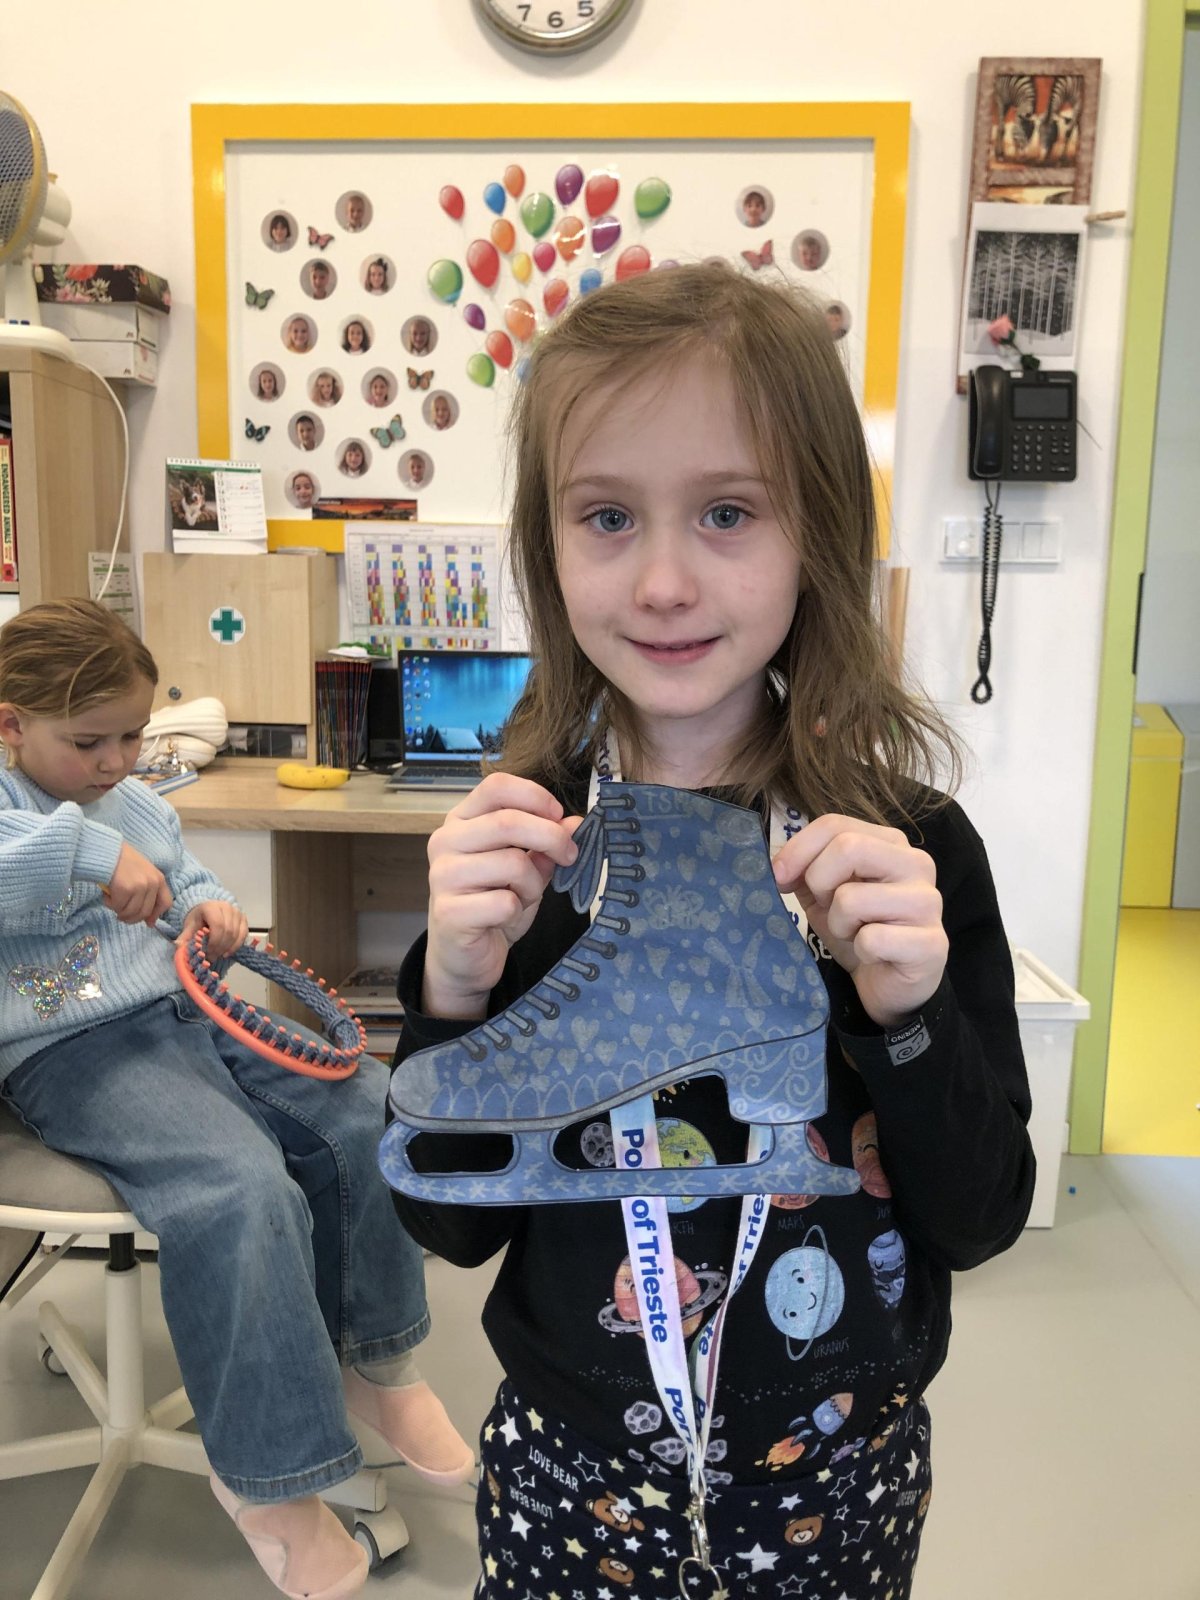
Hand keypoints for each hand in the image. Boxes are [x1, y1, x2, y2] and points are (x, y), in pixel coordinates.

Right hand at [106, 843, 172, 927]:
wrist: (107, 851)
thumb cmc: (123, 862)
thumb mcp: (143, 873)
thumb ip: (147, 892)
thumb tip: (150, 921)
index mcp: (159, 879)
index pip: (166, 903)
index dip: (156, 915)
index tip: (148, 923)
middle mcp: (153, 883)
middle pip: (145, 912)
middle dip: (132, 918)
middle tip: (121, 915)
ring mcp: (140, 886)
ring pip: (131, 912)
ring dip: (119, 912)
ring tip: (112, 902)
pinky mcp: (126, 889)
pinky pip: (118, 907)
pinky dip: (110, 904)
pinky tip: (106, 895)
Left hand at [177, 900, 248, 960]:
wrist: (208, 909)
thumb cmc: (198, 918)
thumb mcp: (190, 925)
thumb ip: (185, 936)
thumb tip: (178, 945)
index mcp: (211, 907)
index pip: (218, 925)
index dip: (214, 942)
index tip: (207, 953)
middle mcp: (227, 907)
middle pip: (228, 931)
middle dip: (220, 947)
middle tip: (212, 958)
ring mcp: (237, 912)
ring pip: (237, 934)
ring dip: (228, 948)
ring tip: (219, 956)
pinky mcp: (243, 918)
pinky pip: (244, 934)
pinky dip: (236, 945)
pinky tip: (228, 952)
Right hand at [423, 772, 581, 1018]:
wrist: (464, 955)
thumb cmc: (492, 903)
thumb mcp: (526, 868)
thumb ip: (546, 843)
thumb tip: (576, 822)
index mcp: (461, 821)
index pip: (497, 786)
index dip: (535, 797)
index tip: (559, 817)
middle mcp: (445, 842)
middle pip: (508, 821)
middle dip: (551, 838)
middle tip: (571, 856)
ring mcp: (442, 876)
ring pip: (512, 864)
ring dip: (533, 883)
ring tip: (525, 896)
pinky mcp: (449, 911)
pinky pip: (505, 902)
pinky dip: (517, 911)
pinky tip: (504, 918)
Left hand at [772, 815, 947, 1028]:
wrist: (888, 982)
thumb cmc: (858, 931)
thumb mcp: (824, 893)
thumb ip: (803, 868)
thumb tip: (777, 864)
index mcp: (890, 843)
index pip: (836, 825)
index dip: (798, 849)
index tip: (779, 877)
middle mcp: (916, 863)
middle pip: (847, 847)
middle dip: (819, 882)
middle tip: (827, 908)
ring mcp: (928, 902)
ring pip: (852, 898)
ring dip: (839, 924)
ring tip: (855, 934)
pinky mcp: (931, 942)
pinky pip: (872, 940)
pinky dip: (861, 951)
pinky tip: (874, 955)